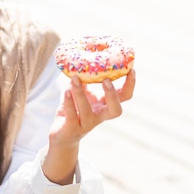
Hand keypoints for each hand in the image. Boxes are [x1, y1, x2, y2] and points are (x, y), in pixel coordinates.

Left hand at [42, 69, 135, 183]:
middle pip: (115, 110)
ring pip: (87, 111)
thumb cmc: (74, 110)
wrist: (62, 135)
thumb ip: (85, 80)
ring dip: (81, 94)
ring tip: (76, 78)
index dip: (130, 85)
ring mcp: (86, 124)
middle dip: (112, 96)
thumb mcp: (82, 94)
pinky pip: (72, 115)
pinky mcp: (72, 129)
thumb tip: (85, 59)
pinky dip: (68, 102)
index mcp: (105, 106)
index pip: (123, 97)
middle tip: (107, 80)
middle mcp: (99, 116)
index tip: (131, 70)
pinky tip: (66, 90)